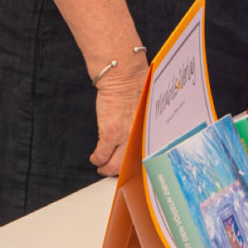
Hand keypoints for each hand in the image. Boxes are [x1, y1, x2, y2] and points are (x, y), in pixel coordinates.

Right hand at [89, 55, 147, 175]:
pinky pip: (101, 154)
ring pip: (115, 164)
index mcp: (151, 131)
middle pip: (131, 165)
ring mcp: (124, 136)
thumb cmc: (138, 87)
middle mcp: (140, 136)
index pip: (149, 156)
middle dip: (121, 171)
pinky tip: (95, 158)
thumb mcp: (150, 110)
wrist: (124, 76)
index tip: (136, 168)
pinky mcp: (109, 133)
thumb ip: (148, 124)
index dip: (142, 166)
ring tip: (102, 166)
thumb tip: (147, 134)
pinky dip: (97, 159)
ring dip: (106, 168)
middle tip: (115, 170)